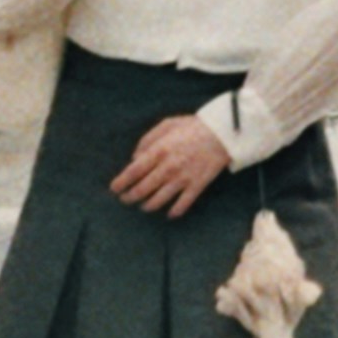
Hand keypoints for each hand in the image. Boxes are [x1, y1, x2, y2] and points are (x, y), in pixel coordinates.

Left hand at [109, 112, 235, 216]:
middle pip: (142, 190)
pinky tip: (168, 213)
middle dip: (129, 197)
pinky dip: (172, 212)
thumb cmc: (193, 126)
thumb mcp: (167, 125)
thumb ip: (147, 140)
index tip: (114, 189)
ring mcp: (182, 179)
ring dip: (147, 206)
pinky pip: (181, 206)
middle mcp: (168, 168)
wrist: (223, 132)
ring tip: (143, 205)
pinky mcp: (196, 186)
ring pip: (157, 201)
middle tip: (125, 199)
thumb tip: (134, 158)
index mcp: (159, 151)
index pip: (133, 172)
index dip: (121, 183)